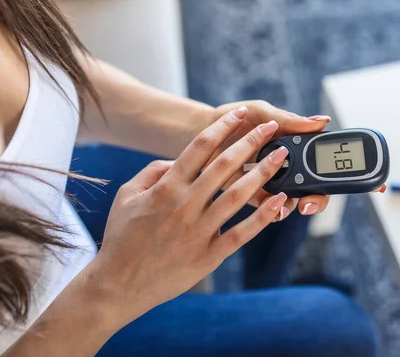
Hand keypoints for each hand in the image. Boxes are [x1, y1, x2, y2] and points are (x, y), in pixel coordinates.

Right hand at [91, 106, 289, 323]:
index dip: (223, 127)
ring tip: (281, 157)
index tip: (241, 114)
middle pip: (224, 165)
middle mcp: (185, 205)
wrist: (118, 284)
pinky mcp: (208, 255)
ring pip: (238, 195)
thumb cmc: (122, 238)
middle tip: (271, 127)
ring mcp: (198, 230)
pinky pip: (241, 233)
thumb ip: (151, 172)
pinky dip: (262, 217)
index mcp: (166, 187)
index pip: (200, 147)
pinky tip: (279, 201)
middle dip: (251, 142)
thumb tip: (176, 159)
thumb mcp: (127, 196)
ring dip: (263, 173)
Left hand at [212, 101, 385, 219]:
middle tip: (314, 199)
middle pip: (318, 188)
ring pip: (297, 201)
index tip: (376, 183)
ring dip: (302, 206)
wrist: (196, 132)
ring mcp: (271, 182)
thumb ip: (290, 120)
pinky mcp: (251, 196)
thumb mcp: (262, 112)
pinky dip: (276, 211)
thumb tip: (321, 122)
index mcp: (294, 146)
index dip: (353, 172)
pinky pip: (270, 209)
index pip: (329, 161)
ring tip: (297, 204)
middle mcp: (287, 167)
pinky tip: (277, 208)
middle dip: (322, 197)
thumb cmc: (232, 119)